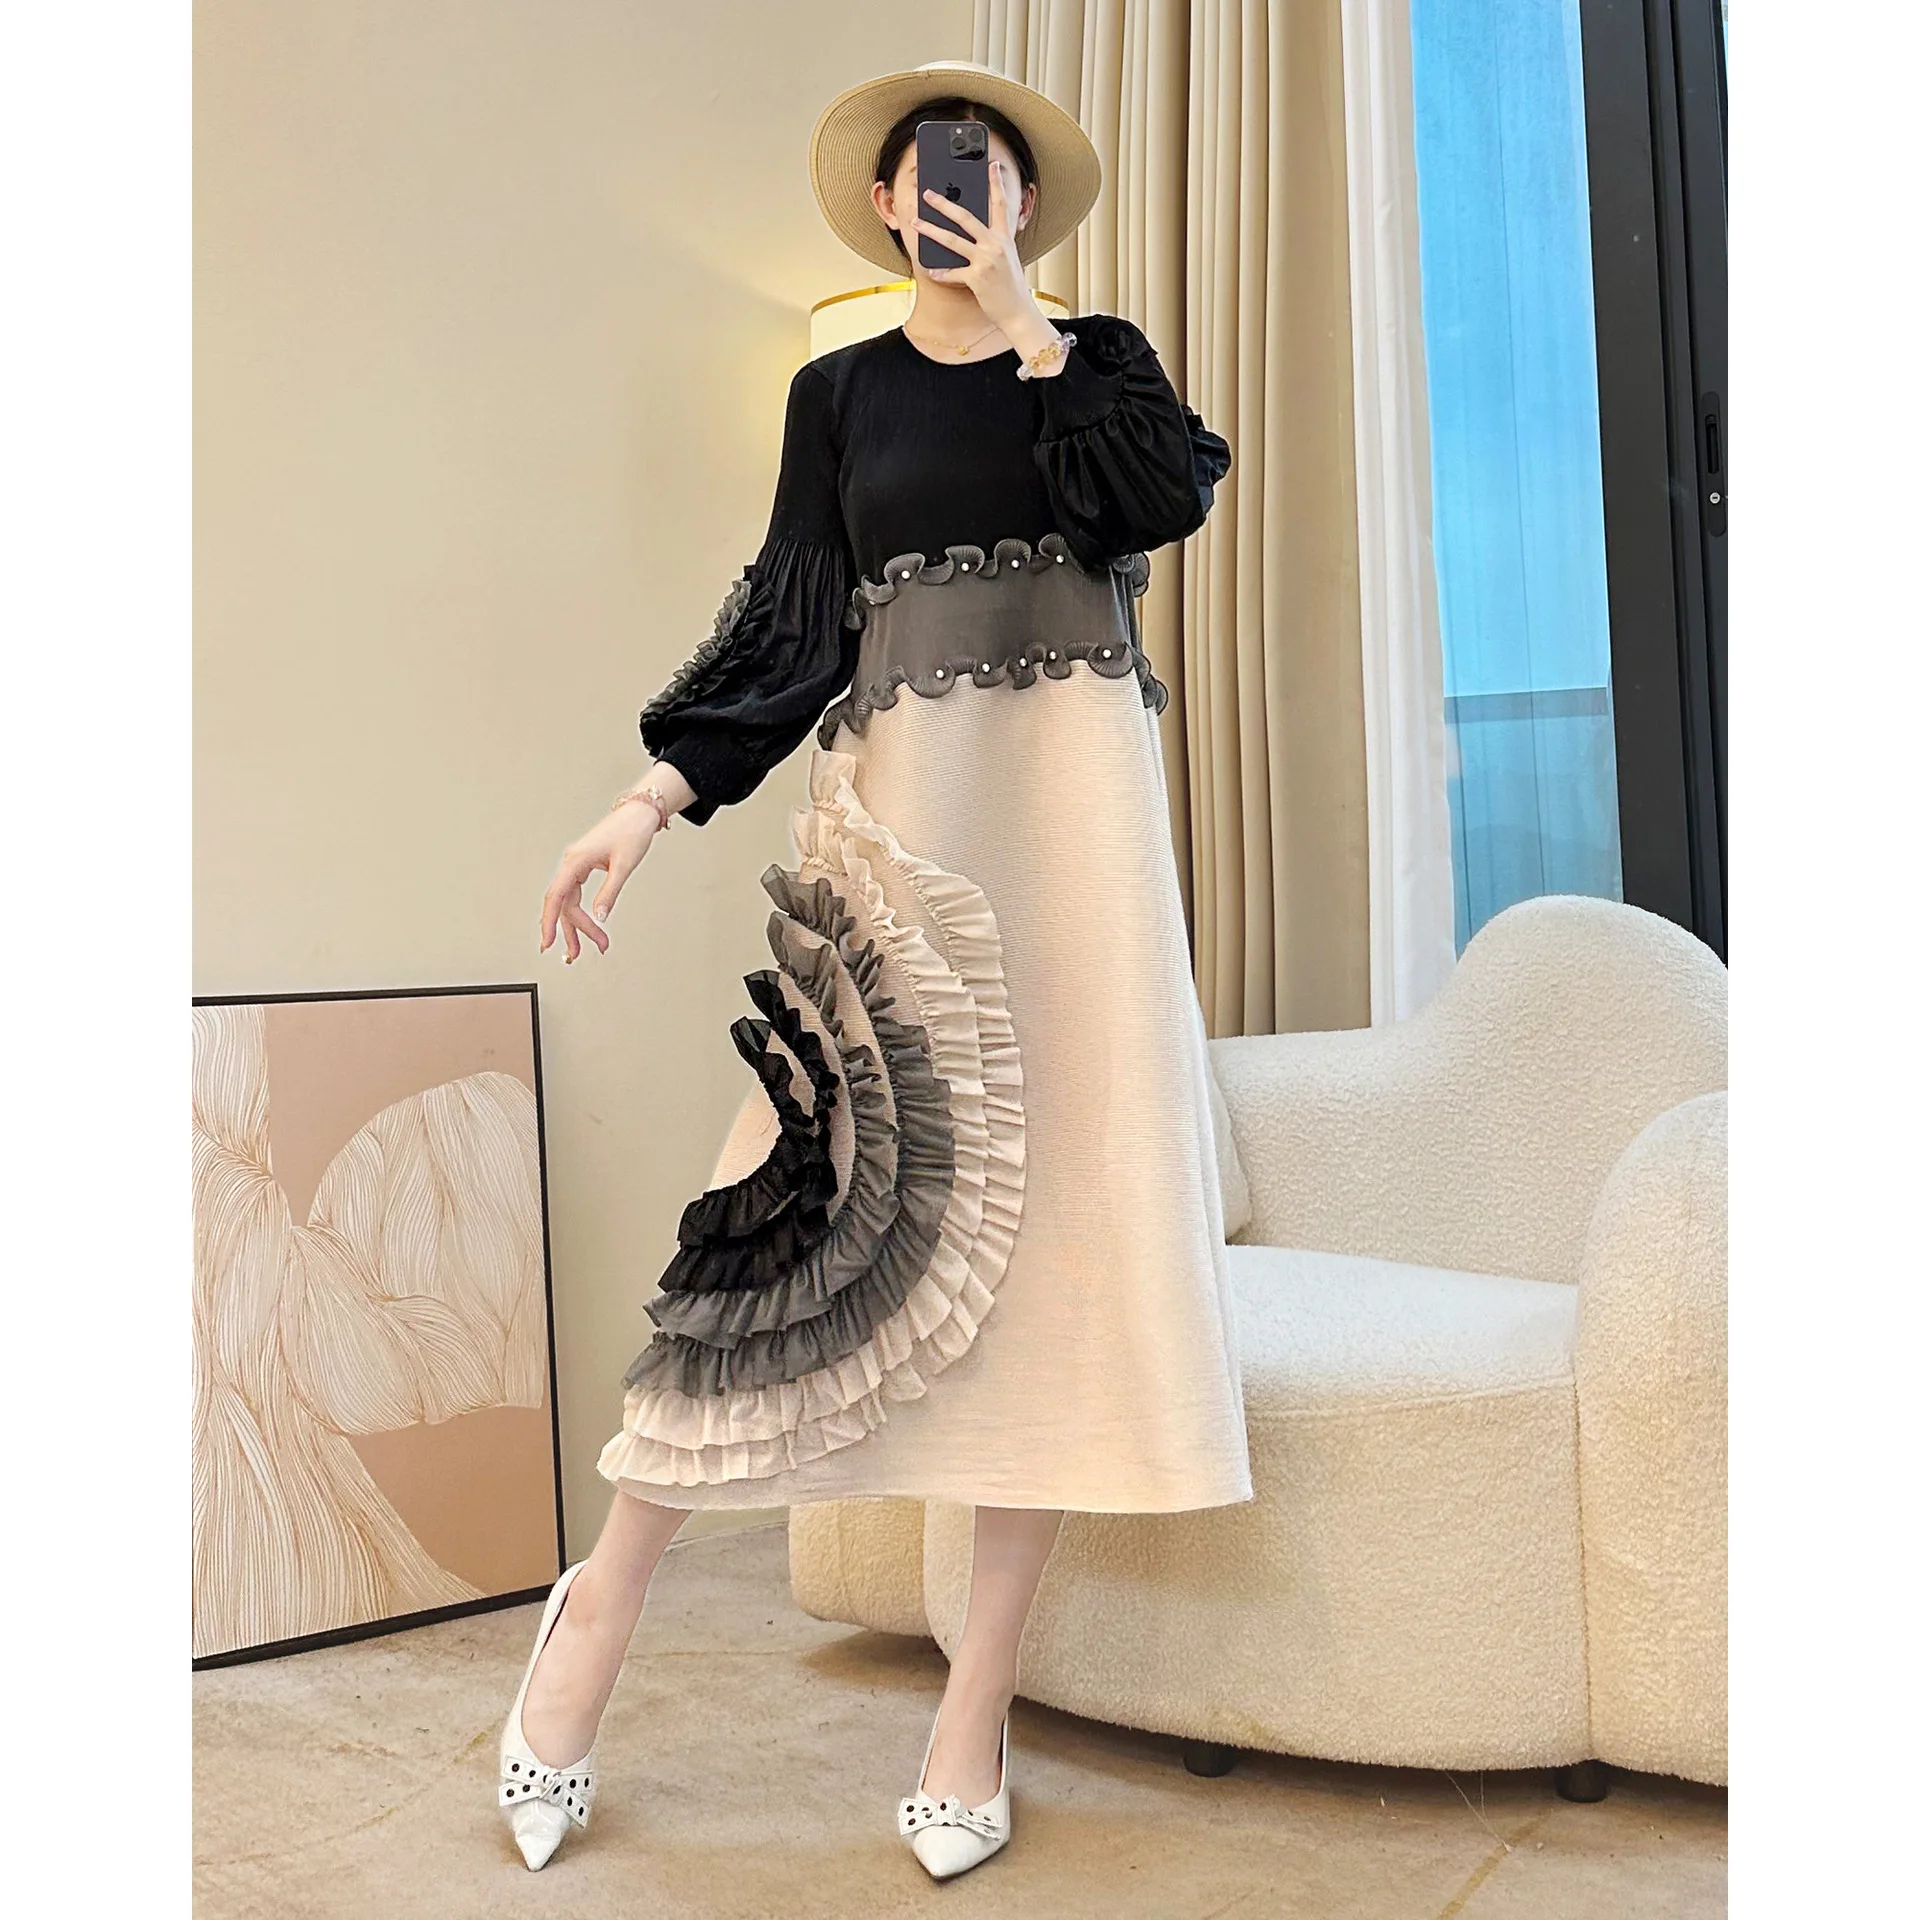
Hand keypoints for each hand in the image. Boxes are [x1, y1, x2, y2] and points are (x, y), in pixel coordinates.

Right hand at [539, 803, 655, 963]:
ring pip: (570, 901)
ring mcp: (577, 864)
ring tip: (584, 947)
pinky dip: (581, 911)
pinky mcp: (584, 866)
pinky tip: (586, 924)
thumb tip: (600, 916)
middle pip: (564, 904)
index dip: (549, 921)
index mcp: (576, 860)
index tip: (548, 942)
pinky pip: (576, 894)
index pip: (556, 896)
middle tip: (579, 952)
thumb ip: (610, 892)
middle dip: (572, 930)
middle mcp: (572, 862)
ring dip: (577, 925)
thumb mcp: (623, 865)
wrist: (640, 812)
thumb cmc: (631, 831)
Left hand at [910, 159, 1041, 336]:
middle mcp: (996, 245)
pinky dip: (940, 272)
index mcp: (1004, 238)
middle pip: (966, 217)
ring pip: (953, 240)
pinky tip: (930, 270)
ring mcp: (986, 261)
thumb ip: (993, 244)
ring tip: (916, 222)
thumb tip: (972, 235)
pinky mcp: (977, 279)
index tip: (992, 165)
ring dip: (931, 230)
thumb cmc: (1011, 287)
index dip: (996, 183)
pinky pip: (952, 273)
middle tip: (928, 194)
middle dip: (944, 204)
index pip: (1000, 205)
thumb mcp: (1006, 259)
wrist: (1019, 313)